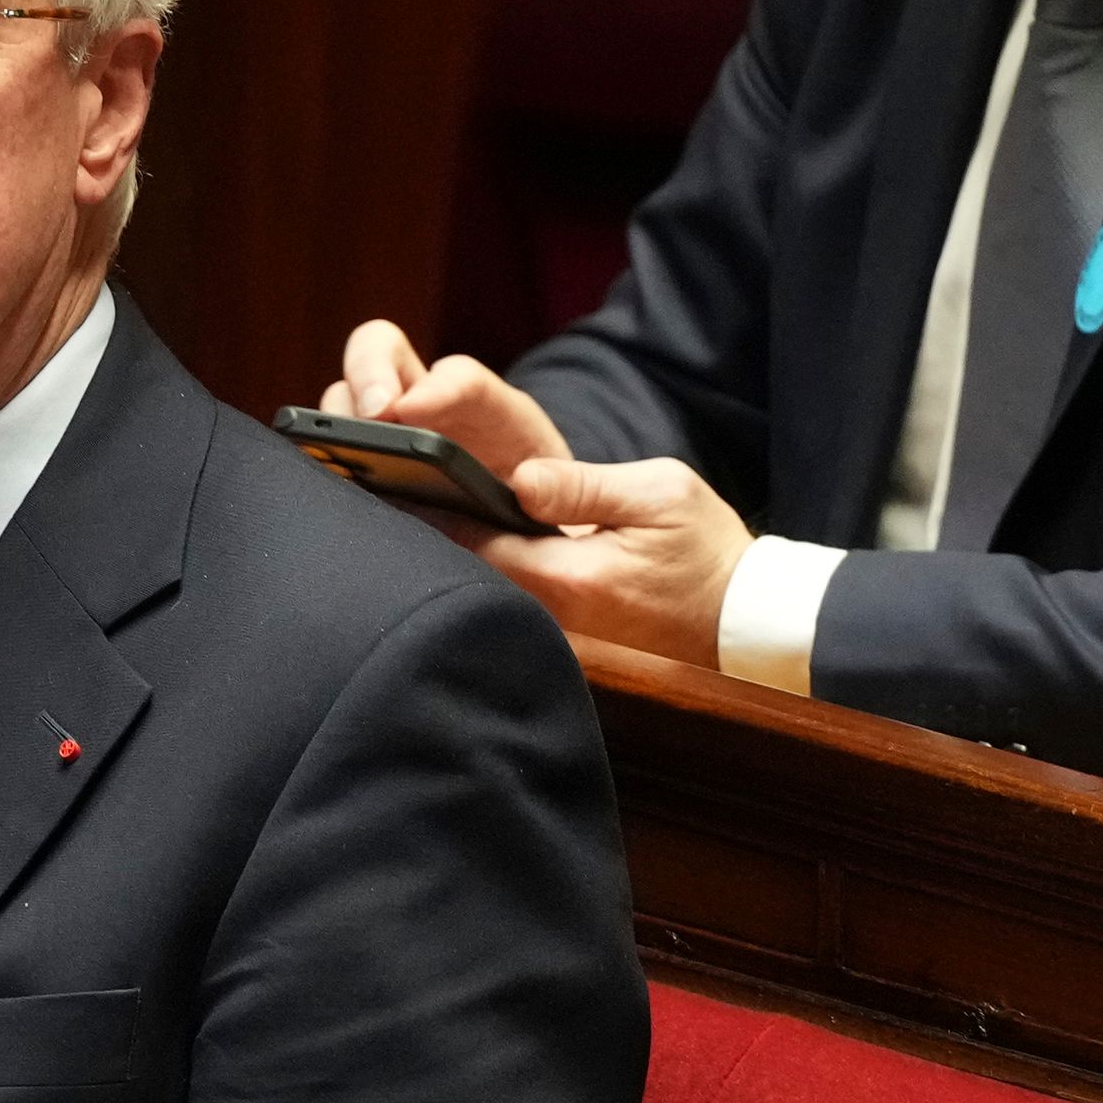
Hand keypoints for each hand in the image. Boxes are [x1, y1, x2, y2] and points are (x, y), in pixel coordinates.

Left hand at [326, 318, 750, 668]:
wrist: (748, 621)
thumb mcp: (662, 497)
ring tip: (377, 501)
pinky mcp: (559, 627)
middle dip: (410, 527)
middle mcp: (549, 609)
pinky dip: (464, 561)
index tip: (368, 476)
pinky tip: (434, 533)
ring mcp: (552, 623)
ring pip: (471, 582)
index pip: (469, 540)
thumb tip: (525, 479)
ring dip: (431, 544)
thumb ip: (587, 487)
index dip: (416, 506)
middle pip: (456, 567)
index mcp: (567, 578)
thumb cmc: (711, 554)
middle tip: (354, 484)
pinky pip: (496, 592)